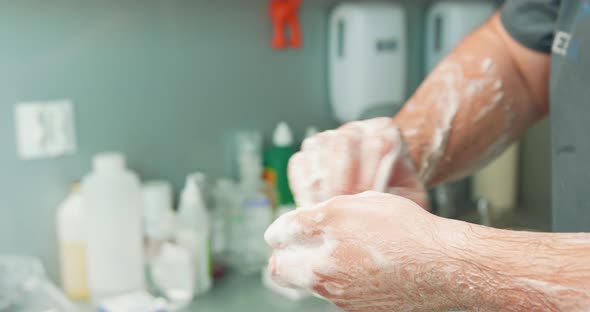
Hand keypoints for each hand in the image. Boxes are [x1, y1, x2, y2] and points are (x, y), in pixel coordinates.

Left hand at [265, 192, 465, 311]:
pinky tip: (357, 269)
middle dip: (281, 255)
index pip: (280, 231)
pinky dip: (335, 282)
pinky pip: (331, 295)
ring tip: (338, 254)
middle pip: (279, 267)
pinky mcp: (353, 309)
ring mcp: (339, 293)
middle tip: (294, 247)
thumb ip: (328, 210)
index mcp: (330, 227)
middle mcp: (328, 263)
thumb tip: (307, 219)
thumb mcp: (366, 202)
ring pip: (305, 283)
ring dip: (310, 269)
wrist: (444, 266)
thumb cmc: (410, 230)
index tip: (285, 230)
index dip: (280, 229)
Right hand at [288, 118, 427, 207]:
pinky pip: (298, 163)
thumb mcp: (410, 198)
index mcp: (385, 131)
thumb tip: (381, 212)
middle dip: (342, 179)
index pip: (377, 144)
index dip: (370, 176)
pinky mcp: (307, 153)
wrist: (380, 195)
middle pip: (343, 142)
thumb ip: (402, 198)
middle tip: (343, 206)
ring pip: (317, 149)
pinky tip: (314, 206)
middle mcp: (356, 129)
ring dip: (321, 183)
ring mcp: (328, 137)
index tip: (367, 202)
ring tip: (328, 209)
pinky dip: (303, 186)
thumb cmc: (397, 197)